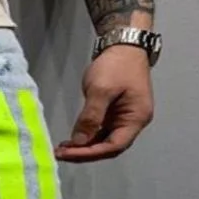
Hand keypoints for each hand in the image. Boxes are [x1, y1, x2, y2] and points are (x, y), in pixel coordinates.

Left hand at [55, 45, 153, 162]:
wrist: (123, 44)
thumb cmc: (117, 65)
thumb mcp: (101, 90)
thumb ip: (90, 117)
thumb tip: (79, 142)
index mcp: (136, 118)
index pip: (113, 146)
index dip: (90, 153)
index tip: (69, 153)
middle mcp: (133, 122)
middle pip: (108, 147)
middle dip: (84, 153)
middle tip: (61, 154)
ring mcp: (123, 119)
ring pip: (103, 141)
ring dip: (83, 147)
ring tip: (62, 150)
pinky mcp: (114, 115)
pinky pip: (100, 132)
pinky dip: (85, 138)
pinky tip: (71, 141)